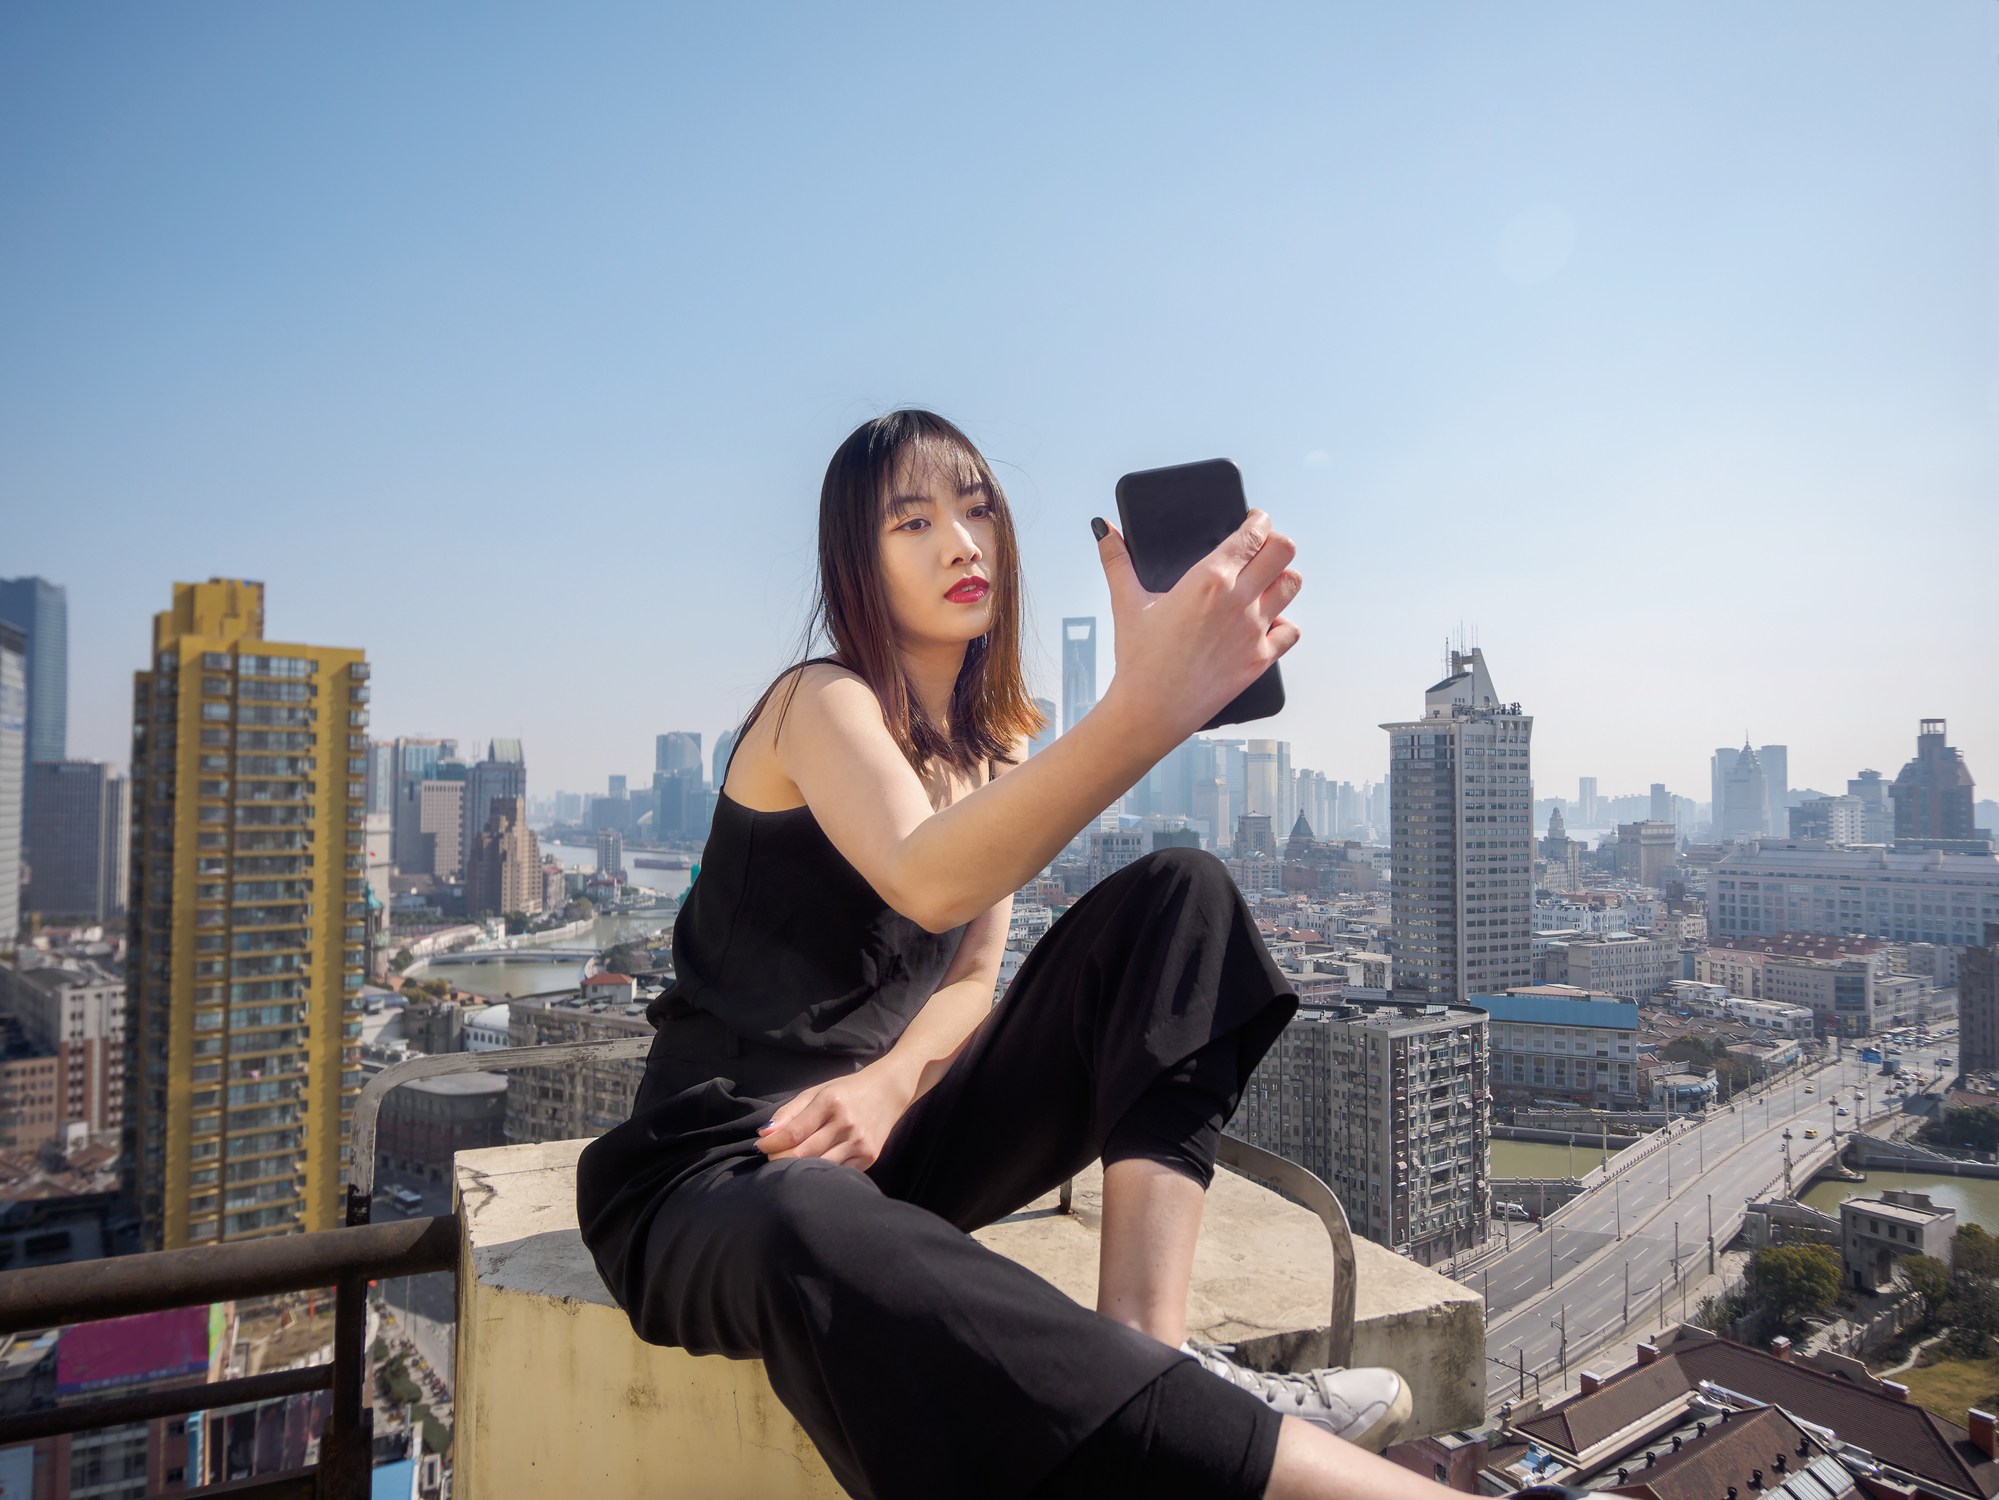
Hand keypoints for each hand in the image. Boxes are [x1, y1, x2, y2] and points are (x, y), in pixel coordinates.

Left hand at [756, 1062, 915, 1169]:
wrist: (889, 1091)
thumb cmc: (847, 1091)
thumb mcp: (816, 1092)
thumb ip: (789, 1112)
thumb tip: (765, 1135)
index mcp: (831, 1102)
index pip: (794, 1133)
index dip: (773, 1144)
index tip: (761, 1147)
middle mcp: (846, 1123)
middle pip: (803, 1153)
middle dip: (780, 1158)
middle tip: (771, 1158)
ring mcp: (860, 1142)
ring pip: (819, 1166)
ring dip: (798, 1168)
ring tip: (789, 1163)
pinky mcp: (869, 1156)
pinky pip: (838, 1172)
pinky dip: (821, 1173)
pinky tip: (813, 1167)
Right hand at [1094, 509, 1300, 742]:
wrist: (1151, 711)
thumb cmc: (1139, 659)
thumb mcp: (1126, 603)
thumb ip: (1117, 560)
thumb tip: (1104, 530)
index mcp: (1209, 579)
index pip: (1254, 533)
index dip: (1259, 521)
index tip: (1253, 521)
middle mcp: (1238, 600)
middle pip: (1284, 551)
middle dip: (1276, 543)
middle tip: (1262, 548)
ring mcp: (1254, 630)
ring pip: (1292, 585)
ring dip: (1282, 578)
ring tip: (1266, 582)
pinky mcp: (1260, 659)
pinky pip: (1291, 630)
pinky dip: (1283, 623)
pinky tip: (1266, 623)